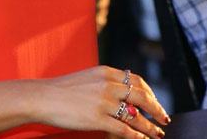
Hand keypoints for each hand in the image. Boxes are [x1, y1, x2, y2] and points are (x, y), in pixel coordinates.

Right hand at [34, 66, 168, 138]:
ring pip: (136, 115)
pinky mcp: (97, 119)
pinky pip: (123, 129)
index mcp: (107, 72)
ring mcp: (104, 102)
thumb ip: (105, 82)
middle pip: (142, 97)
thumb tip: (122, 92)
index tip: (155, 101)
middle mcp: (109, 85)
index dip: (150, 92)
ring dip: (150, 126)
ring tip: (158, 133)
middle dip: (156, 109)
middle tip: (164, 118)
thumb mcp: (88, 77)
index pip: (137, 81)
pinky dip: (135, 135)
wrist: (42, 97)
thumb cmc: (62, 90)